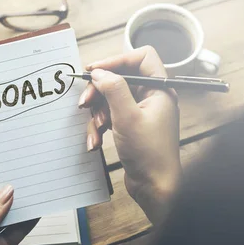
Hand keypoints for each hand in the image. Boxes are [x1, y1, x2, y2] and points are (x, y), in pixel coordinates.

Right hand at [80, 46, 180, 224]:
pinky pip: (109, 117)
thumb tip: (100, 73)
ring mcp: (140, 113)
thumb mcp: (127, 117)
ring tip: (96, 129)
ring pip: (110, 100)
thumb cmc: (149, 153)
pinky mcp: (130, 127)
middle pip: (119, 79)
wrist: (154, 186)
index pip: (140, 58)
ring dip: (97, 114)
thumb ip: (113, 89)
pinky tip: (95, 142)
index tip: (94, 70)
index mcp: (159, 89)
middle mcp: (151, 97)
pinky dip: (99, 128)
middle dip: (99, 91)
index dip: (116, 60)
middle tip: (84, 102)